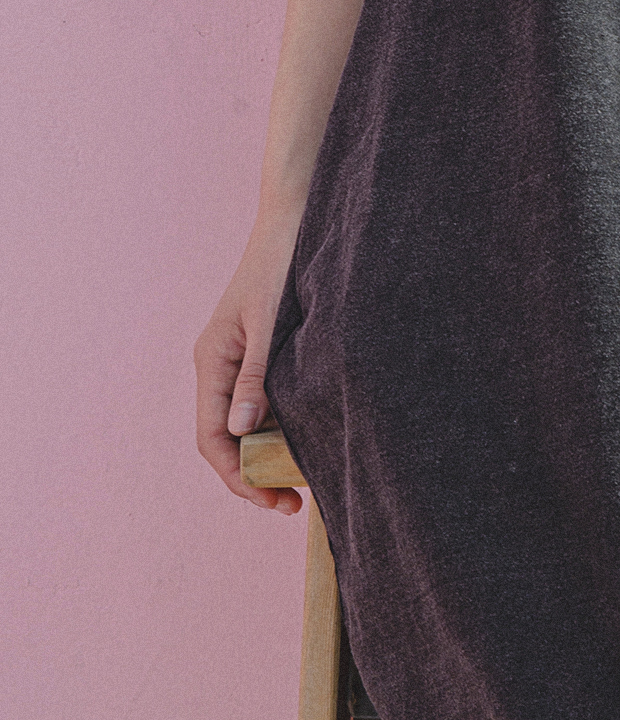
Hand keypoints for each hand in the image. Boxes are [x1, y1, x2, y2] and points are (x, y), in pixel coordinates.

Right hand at [193, 208, 304, 512]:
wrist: (296, 216)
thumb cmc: (282, 264)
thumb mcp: (271, 322)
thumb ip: (258, 375)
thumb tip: (244, 432)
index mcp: (212, 361)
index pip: (213, 438)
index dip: (239, 476)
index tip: (274, 500)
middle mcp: (218, 364)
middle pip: (225, 438)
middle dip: (253, 474)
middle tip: (294, 503)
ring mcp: (238, 358)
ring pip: (244, 423)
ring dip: (267, 454)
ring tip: (303, 480)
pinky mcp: (260, 351)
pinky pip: (262, 401)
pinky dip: (279, 427)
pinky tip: (307, 438)